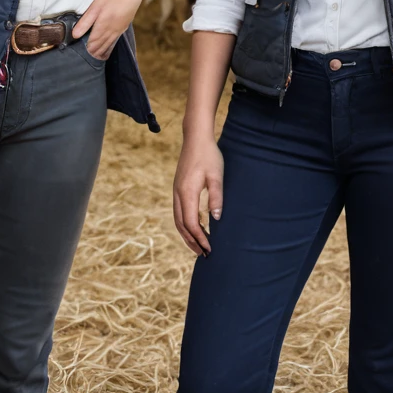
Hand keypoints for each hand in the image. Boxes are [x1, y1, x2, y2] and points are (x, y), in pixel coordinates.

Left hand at [72, 0, 143, 58]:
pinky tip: (106, 51)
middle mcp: (110, 32)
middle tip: (84, 60)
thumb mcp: (96, 6)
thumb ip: (85, 21)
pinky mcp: (122, 28)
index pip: (91, 43)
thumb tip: (75, 35)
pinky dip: (108, 49)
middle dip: (92, 52)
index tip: (79, 54)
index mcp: (102, 27)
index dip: (85, 49)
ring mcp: (117, 31)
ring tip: (93, 58)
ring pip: (106, 45)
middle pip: (99, 46)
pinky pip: (113, 42)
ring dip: (99, 52)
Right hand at [173, 133, 223, 255]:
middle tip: (204, 254)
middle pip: (182, 225)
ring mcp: (176, 191)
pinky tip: (194, 227)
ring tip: (197, 246)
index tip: (209, 249)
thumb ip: (216, 197)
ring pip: (178, 219)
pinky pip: (178, 211)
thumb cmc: (208, 155)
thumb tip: (216, 219)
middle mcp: (178, 194)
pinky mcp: (178, 187)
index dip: (200, 238)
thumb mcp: (216, 176)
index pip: (191, 223)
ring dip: (186, 235)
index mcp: (187, 192)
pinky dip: (185, 224)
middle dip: (192, 241)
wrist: (195, 138)